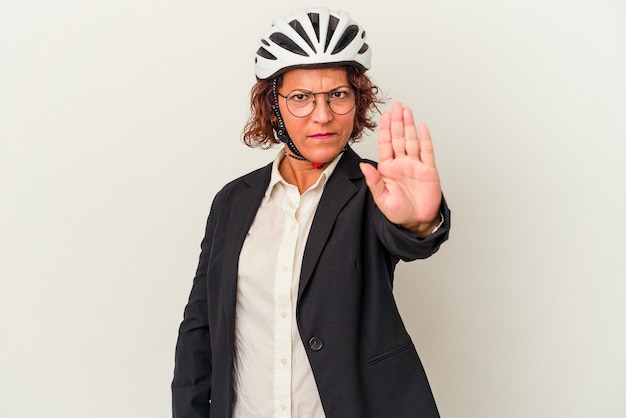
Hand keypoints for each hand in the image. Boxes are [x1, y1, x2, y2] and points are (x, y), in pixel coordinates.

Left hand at [359, 102, 441, 234]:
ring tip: (406, 111)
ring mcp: (415, 165)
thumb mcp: (382, 198)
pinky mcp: (428, 170)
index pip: (385, 144)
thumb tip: (364, 166)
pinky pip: (427, 152)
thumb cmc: (398, 212)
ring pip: (412, 141)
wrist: (417, 222)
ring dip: (409, 126)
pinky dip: (425, 139)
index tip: (384, 116)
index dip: (385, 130)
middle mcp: (401, 164)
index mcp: (388, 169)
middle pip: (399, 138)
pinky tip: (422, 127)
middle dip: (397, 122)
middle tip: (396, 106)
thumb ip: (374, 181)